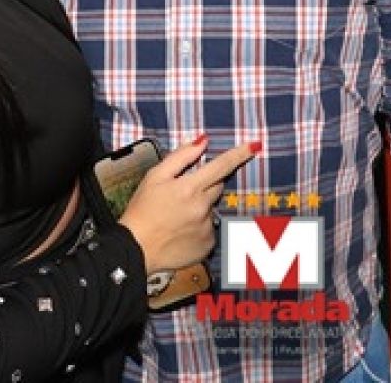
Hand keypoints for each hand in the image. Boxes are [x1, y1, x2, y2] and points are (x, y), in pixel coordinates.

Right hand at [118, 137, 259, 274]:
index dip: (239, 154)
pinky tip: (181, 231)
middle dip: (204, 185)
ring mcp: (207, 228)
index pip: (221, 166)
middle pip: (217, 187)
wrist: (135, 249)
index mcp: (190, 188)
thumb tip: (202, 142)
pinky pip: (209, 229)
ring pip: (211, 209)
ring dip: (200, 208)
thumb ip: (181, 157)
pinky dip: (199, 227)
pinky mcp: (207, 245)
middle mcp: (202, 208)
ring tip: (176, 217)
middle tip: (182, 194)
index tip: (255, 145)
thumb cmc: (141, 210)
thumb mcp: (154, 177)